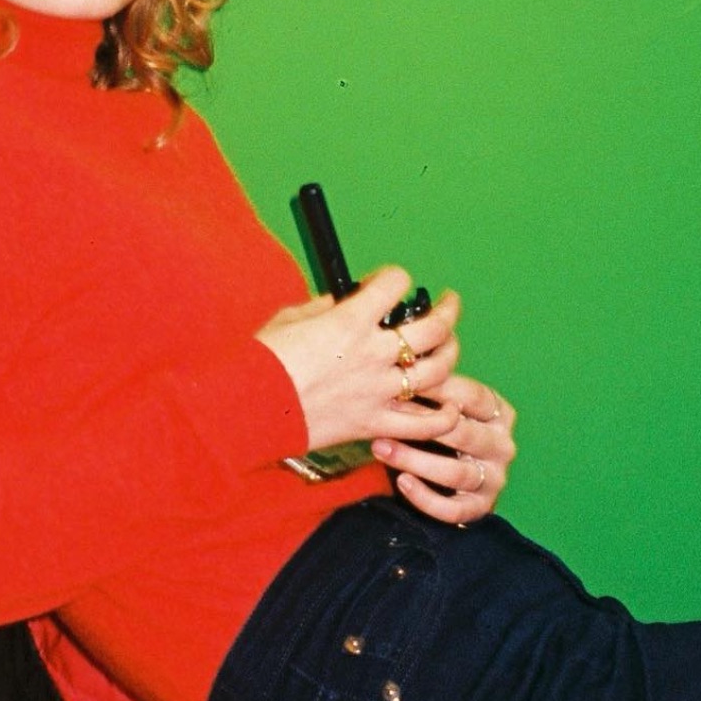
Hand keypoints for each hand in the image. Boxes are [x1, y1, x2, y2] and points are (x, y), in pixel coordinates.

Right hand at [256, 269, 461, 452]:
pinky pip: (423, 423)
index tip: (390, 282)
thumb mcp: (290, 318)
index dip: (395, 277)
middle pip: (433, 326)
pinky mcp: (375, 423)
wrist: (249, 408)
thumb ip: (323, 308)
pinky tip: (450, 403)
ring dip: (451, 353)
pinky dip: (444, 415)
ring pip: (438, 370)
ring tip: (449, 344)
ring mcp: (379, 391)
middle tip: (448, 302)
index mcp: (351, 320)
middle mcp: (373, 353)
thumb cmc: (263, 361)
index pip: (395, 283)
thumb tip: (341, 304)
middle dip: (447, 309)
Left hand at [371, 373, 515, 525]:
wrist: (447, 473)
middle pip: (464, 434)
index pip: (473, 396)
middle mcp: (503, 446)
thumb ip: (432, 385)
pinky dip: (426, 498)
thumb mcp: (443, 404)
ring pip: (456, 472)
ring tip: (381, 448)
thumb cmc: (440, 425)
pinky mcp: (480, 508)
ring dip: (415, 460)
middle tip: (385, 415)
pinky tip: (401, 482)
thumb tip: (404, 357)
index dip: (439, 387)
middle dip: (422, 425)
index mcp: (500, 413)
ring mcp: (495, 479)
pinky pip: (454, 509)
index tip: (402, 380)